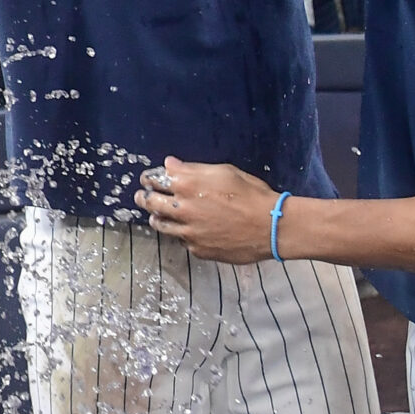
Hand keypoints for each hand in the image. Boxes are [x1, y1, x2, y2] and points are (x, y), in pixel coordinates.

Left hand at [135, 157, 279, 262]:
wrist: (271, 227)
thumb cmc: (251, 194)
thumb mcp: (224, 172)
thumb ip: (193, 169)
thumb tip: (170, 164)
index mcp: (187, 184)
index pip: (154, 179)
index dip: (149, 178)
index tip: (148, 179)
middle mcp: (182, 208)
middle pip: (149, 202)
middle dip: (143, 197)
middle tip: (143, 196)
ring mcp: (188, 232)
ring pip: (160, 225)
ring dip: (157, 218)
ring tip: (157, 215)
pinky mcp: (197, 249)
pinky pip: (182, 241)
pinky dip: (181, 234)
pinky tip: (188, 230)